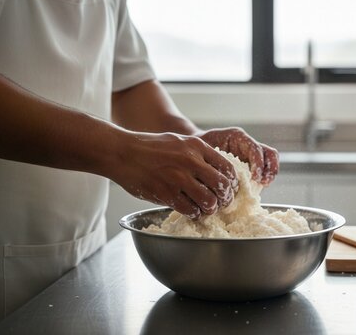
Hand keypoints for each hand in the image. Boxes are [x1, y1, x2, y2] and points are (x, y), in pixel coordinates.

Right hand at [112, 132, 237, 219]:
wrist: (123, 152)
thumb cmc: (150, 147)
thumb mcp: (179, 141)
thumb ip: (198, 153)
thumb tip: (217, 169)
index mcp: (197, 147)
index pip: (227, 167)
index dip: (232, 182)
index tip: (229, 189)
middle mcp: (191, 161)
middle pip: (222, 186)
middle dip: (225, 198)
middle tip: (220, 202)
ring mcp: (178, 178)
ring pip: (209, 201)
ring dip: (210, 208)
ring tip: (206, 209)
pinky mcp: (166, 193)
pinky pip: (189, 210)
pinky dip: (193, 213)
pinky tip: (190, 210)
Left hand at [196, 127, 278, 185]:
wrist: (195, 149)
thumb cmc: (199, 147)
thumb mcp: (204, 148)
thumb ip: (214, 158)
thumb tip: (224, 176)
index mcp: (238, 137)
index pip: (255, 149)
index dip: (258, 164)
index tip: (254, 177)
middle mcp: (248, 144)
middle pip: (270, 153)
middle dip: (270, 168)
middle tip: (263, 181)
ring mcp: (251, 155)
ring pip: (271, 161)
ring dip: (270, 174)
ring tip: (262, 185)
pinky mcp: (250, 165)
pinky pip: (263, 171)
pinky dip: (263, 179)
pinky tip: (256, 187)